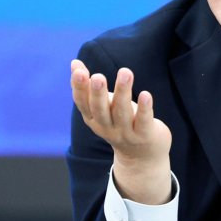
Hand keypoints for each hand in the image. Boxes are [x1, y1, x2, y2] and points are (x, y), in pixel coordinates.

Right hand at [71, 59, 172, 203]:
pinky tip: (145, 94)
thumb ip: (88, 85)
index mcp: (94, 119)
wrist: (142, 157)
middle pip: (100, 110)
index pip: (83, 103)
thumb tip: (74, 63)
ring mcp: (125, 133)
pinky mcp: (144, 135)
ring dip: (123, 92)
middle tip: (97, 77)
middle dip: (98, 93)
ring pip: (122, 112)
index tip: (79, 71)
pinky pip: (143, 121)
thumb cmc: (120, 122)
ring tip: (125, 72)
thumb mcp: (103, 105)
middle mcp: (107, 127)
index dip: (80, 88)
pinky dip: (144, 108)